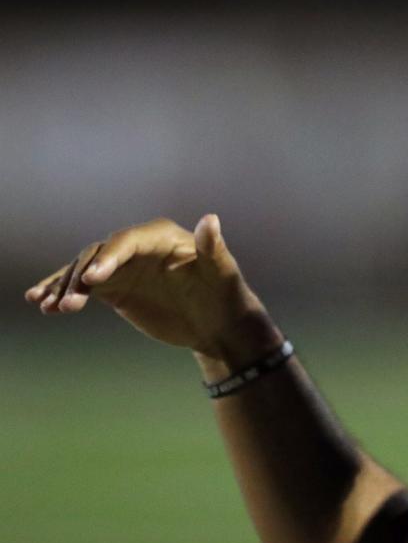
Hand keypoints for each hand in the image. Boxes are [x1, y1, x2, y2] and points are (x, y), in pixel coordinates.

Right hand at [24, 214, 281, 363]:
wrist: (219, 323)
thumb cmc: (226, 294)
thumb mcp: (222, 273)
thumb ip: (212, 248)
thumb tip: (210, 219)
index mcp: (161, 236)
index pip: (126, 242)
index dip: (108, 258)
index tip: (93, 281)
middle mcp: (138, 246)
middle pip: (99, 255)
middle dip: (80, 276)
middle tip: (67, 302)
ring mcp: (124, 267)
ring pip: (85, 270)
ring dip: (65, 286)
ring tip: (49, 306)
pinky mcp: (116, 288)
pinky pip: (84, 287)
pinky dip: (65, 293)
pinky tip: (45, 305)